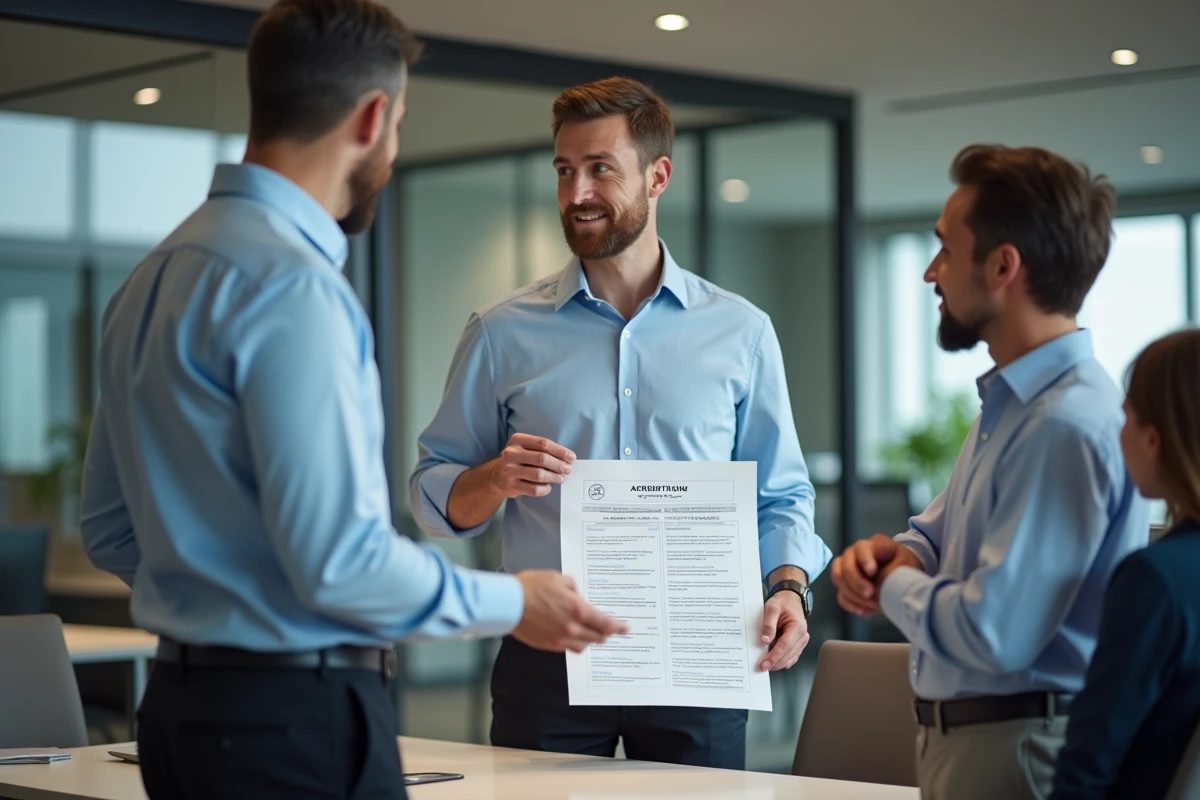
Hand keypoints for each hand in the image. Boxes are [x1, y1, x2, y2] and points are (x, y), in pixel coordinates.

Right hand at [491, 434, 575, 498]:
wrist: (496, 476)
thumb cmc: (518, 459)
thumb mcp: (526, 448)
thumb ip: (543, 450)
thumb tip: (567, 458)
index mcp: (517, 440)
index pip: (543, 444)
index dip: (560, 451)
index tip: (571, 457)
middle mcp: (511, 453)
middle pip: (542, 458)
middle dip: (559, 465)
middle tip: (568, 469)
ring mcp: (510, 470)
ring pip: (539, 474)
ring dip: (554, 477)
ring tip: (561, 478)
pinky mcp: (511, 485)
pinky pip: (534, 489)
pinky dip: (545, 488)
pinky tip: (548, 486)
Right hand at [512, 570, 628, 652]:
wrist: (508, 603)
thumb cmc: (531, 587)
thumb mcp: (558, 578)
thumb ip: (573, 587)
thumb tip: (577, 594)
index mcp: (578, 610)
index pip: (605, 623)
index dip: (618, 627)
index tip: (625, 629)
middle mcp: (572, 628)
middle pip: (598, 637)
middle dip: (606, 633)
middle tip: (609, 629)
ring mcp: (560, 639)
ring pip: (584, 645)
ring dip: (590, 639)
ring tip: (591, 633)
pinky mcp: (548, 645)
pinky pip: (568, 648)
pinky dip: (575, 643)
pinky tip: (573, 636)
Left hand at [758, 589, 810, 670]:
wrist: (791, 599)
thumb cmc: (782, 602)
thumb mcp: (772, 608)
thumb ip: (768, 624)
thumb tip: (765, 641)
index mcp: (797, 627)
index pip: (785, 646)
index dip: (774, 657)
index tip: (764, 664)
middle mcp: (802, 636)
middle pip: (788, 655)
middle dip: (775, 663)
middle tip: (761, 668)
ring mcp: (802, 641)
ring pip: (790, 658)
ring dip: (778, 664)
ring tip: (765, 666)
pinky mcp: (798, 644)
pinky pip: (791, 656)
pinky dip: (782, 661)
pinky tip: (772, 662)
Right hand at [831, 534, 921, 616]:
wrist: (903, 575)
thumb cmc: (905, 565)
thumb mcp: (905, 565)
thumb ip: (889, 573)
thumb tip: (875, 588)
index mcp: (873, 545)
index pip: (861, 548)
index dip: (864, 559)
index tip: (872, 572)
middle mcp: (855, 553)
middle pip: (845, 565)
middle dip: (856, 582)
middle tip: (870, 594)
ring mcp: (848, 568)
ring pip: (839, 579)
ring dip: (853, 595)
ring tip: (873, 605)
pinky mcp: (846, 585)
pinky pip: (841, 595)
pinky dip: (852, 605)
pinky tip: (868, 611)